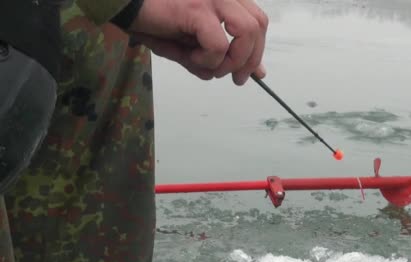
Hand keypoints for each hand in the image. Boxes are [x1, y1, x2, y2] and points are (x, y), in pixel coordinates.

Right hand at [128, 0, 267, 84]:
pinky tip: (190, 56)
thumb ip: (228, 54)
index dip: (258, 50)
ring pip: (246, 32)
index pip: (258, 22)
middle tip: (236, 79)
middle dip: (250, 59)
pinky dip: (208, 59)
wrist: (125, 6)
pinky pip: (218, 44)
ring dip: (232, 59)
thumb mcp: (196, 44)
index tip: (251, 73)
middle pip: (257, 26)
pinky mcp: (197, 8)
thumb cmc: (157, 22)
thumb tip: (256, 72)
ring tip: (210, 66)